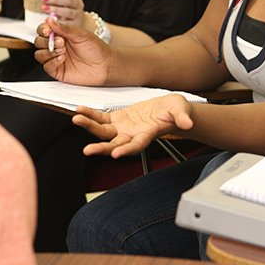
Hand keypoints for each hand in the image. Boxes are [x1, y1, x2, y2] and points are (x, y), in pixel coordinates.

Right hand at [33, 16, 109, 84]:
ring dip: (48, 52)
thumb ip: (65, 28)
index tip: (48, 30)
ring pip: (39, 54)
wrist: (105, 65)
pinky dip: (51, 62)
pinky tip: (62, 59)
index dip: (43, 29)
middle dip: (46, 41)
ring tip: (62, 51)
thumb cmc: (96, 49)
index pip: (44, 30)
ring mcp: (56, 58)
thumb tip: (50, 20)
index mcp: (61, 34)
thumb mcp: (81, 34)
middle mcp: (56, 46)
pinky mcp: (57, 71)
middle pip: (39, 42)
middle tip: (61, 42)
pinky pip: (46, 67)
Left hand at [41, 0, 85, 28]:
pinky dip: (57, 23)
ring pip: (68, 12)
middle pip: (70, 0)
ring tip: (44, 8)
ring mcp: (77, 15)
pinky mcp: (74, 25)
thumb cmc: (65, 7)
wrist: (76, 23)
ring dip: (55, 10)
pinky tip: (49, 20)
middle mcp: (78, 4)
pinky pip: (67, 24)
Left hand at [71, 94, 193, 157]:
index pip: (136, 145)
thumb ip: (183, 117)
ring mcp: (123, 129)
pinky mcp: (117, 120)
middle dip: (101, 148)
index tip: (116, 154)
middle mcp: (132, 135)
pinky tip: (80, 111)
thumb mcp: (181, 110)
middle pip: (114, 144)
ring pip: (104, 132)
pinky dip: (90, 115)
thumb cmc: (175, 111)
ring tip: (77, 120)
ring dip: (89, 127)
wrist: (168, 109)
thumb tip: (188, 123)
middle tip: (88, 151)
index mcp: (147, 135)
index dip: (127, 150)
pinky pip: (101, 118)